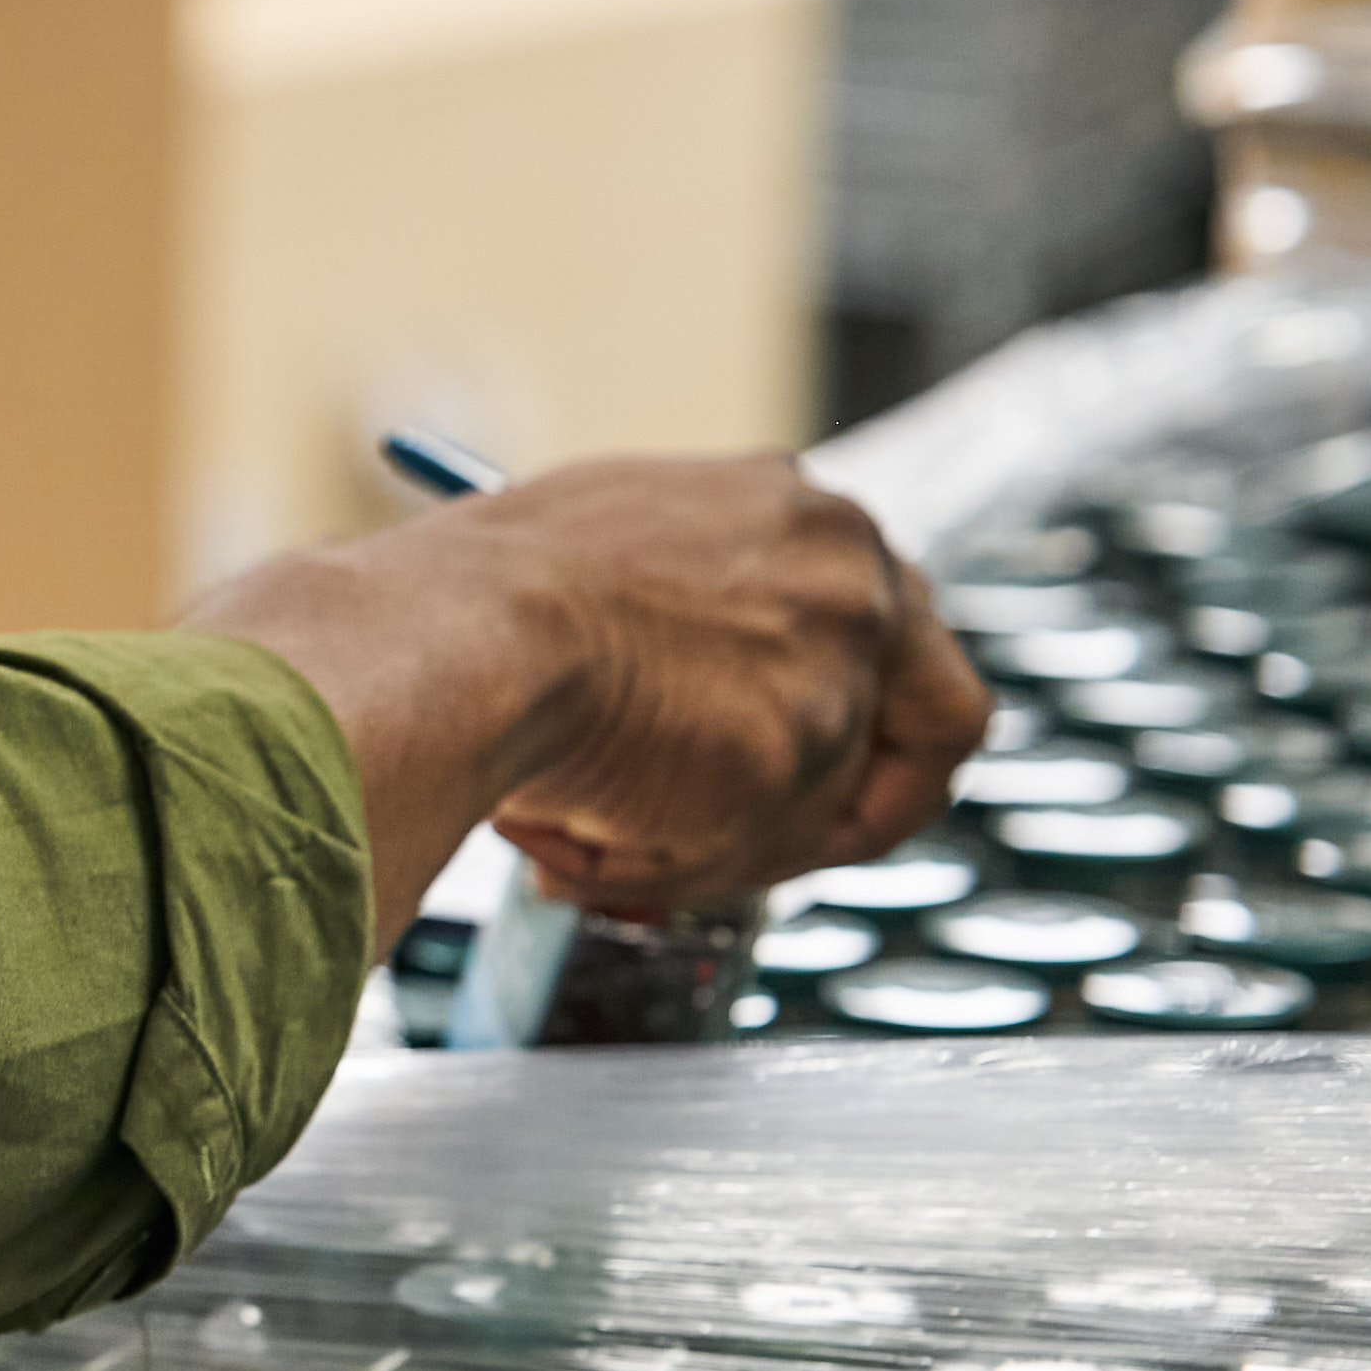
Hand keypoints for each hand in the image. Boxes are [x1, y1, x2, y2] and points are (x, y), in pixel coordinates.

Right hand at [187, 455, 993, 949]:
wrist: (446, 633)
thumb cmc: (476, 601)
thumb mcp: (602, 576)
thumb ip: (688, 626)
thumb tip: (678, 724)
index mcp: (792, 502)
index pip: (882, 623)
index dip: (843, 712)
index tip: (779, 769)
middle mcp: (845, 557)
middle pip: (924, 709)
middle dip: (827, 798)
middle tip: (733, 842)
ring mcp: (840, 645)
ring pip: (832, 794)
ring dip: (719, 839)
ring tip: (583, 836)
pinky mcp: (807, 738)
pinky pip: (771, 848)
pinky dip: (675, 867)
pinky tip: (566, 843)